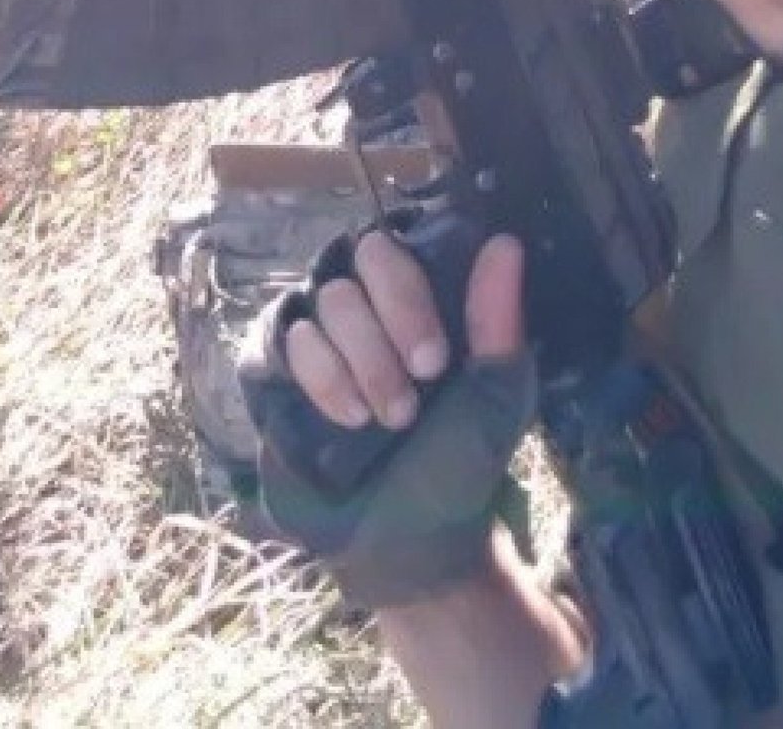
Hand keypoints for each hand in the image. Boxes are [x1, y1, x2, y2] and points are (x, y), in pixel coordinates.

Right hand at [239, 228, 538, 607]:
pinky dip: (322, 376)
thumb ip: (497, 323)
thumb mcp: (495, 398)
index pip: (407, 243)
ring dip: (362, 361)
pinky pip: (287, 338)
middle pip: (365, 256)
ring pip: (328, 297)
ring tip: (381, 418)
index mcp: (421, 296)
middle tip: (415, 386)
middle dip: (391, 324)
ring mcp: (320, 329)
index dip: (412, 295)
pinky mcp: (277, 367)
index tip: (434, 362)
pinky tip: (348, 418)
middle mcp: (368, 299)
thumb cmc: (456, 462)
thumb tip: (505, 244)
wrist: (404, 540)